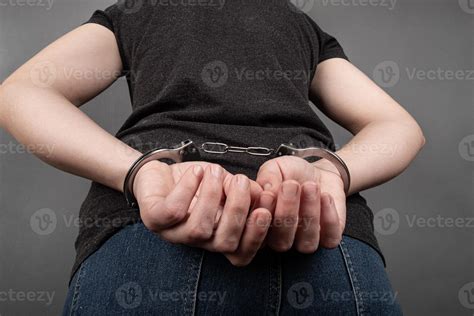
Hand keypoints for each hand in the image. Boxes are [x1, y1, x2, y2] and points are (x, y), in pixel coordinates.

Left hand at [133, 160, 272, 265]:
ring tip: (215, 172)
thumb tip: (263, 194)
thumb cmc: (196, 181)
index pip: (242, 253)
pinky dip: (188, 189)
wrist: (161, 172)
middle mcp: (199, 242)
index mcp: (219, 237)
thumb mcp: (228, 184)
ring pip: (200, 229)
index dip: (257, 235)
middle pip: (225, 243)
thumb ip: (248, 192)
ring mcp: (175, 234)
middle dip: (237, 210)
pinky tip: (196, 173)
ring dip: (212, 196)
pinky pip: (173, 211)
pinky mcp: (154, 220)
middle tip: (240, 181)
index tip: (264, 209)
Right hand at [255, 156, 345, 252]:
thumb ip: (267, 178)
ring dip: (309, 214)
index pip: (257, 235)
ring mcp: (305, 241)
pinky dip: (329, 218)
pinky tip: (325, 196)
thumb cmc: (292, 174)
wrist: (318, 172)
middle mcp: (281, 239)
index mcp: (261, 226)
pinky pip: (329, 239)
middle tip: (290, 185)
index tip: (267, 194)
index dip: (260, 218)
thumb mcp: (274, 168)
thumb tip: (266, 190)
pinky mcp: (329, 238)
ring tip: (310, 186)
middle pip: (280, 242)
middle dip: (286, 212)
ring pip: (306, 243)